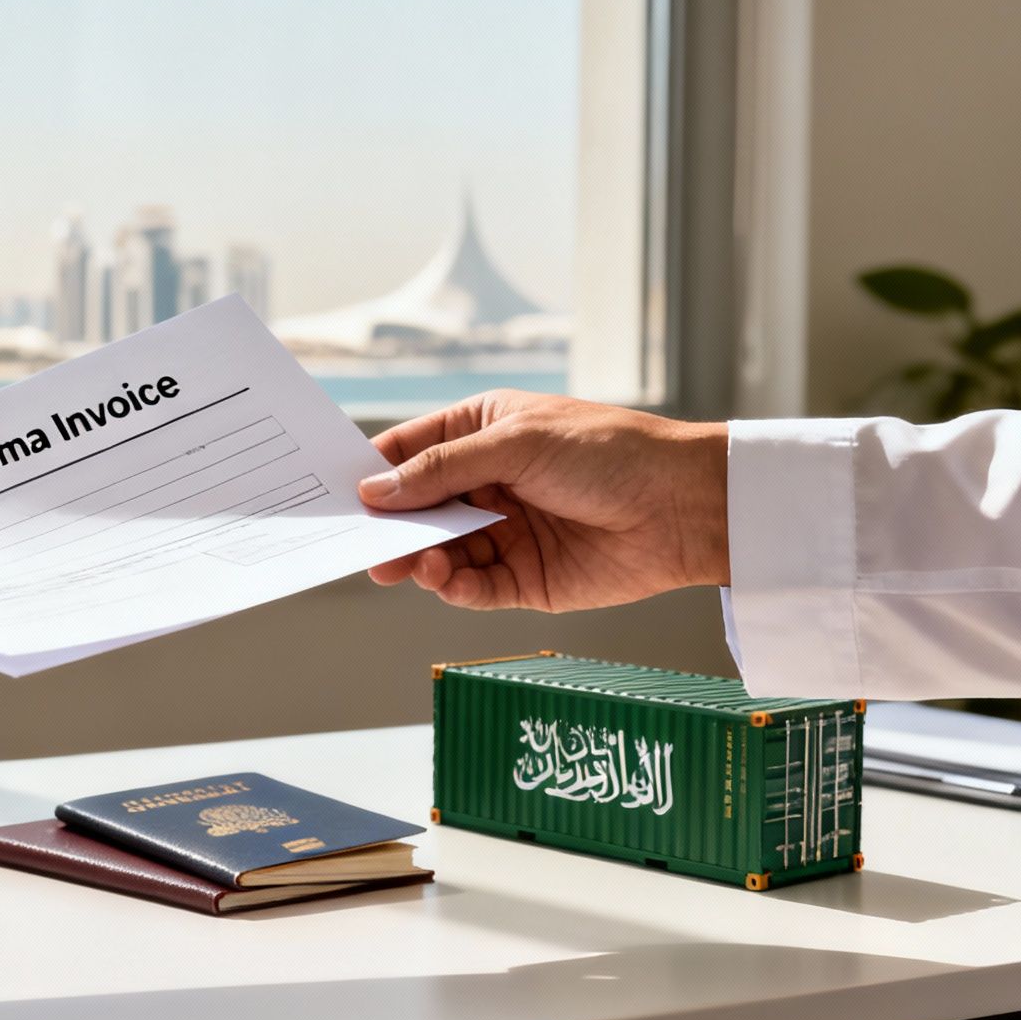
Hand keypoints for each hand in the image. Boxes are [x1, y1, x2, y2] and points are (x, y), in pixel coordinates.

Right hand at [357, 391, 728, 611]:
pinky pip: (472, 587)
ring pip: (439, 551)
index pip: (410, 451)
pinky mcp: (523, 579)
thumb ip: (441, 469)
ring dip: (420, 559)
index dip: (374, 471)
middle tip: (362, 544)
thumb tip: (375, 490)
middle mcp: (488, 483)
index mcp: (483, 432)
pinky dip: (452, 586)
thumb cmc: (608, 452)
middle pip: (418, 508)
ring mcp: (504, 532)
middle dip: (389, 526)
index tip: (337, 493)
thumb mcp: (515, 442)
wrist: (683, 506)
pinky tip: (446, 578)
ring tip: (411, 565)